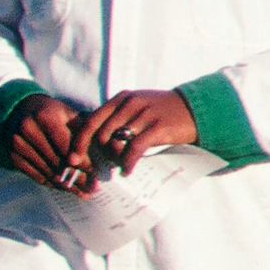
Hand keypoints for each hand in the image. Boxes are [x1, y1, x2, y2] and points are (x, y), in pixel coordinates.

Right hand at [0, 92, 86, 188]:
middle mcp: (28, 130)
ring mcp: (17, 145)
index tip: (95, 173)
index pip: (66, 145)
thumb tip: (107, 148)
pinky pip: (35, 175)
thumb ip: (85, 129)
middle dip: (77, 176)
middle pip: (57, 160)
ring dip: (66, 184)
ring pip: (46, 171)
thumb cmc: (51, 113)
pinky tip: (65, 188)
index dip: (81, 161)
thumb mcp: (69, 114)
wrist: (20, 110)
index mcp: (45, 116)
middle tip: (92, 188)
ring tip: (82, 192)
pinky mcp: (13, 157)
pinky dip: (51, 184)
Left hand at [68, 88, 197, 181]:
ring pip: (116, 142)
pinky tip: (127, 170)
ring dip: (114, 159)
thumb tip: (89, 141)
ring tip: (120, 165)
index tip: (73, 159)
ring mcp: (145, 114)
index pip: (91, 121)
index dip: (79, 142)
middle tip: (106, 164)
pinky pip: (133, 149)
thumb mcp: (135, 107)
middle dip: (100, 154)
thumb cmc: (160, 113)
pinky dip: (127, 163)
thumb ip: (114, 118)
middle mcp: (131, 103)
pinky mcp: (158, 127)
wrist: (196, 109)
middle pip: (102, 135)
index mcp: (121, 98)